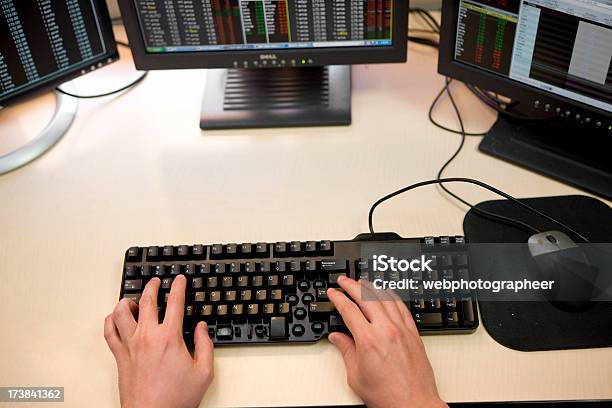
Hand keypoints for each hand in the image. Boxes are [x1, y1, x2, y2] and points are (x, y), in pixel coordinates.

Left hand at [104, 275, 213, 407]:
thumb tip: (202, 328)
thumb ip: (205, 345)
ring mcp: (130, 345)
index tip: (179, 280)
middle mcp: (147, 337)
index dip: (178, 287)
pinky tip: (117, 318)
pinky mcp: (119, 356)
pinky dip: (111, 320)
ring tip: (135, 299)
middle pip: (147, 300)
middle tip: (157, 282)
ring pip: (121, 312)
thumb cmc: (175, 399)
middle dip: (153, 286)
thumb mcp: (203, 372)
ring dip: (128, 301)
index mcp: (169, 338)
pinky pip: (109, 331)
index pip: (175, 302)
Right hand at [327, 276, 446, 407]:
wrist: (412, 404)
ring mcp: (401, 330)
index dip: (338, 298)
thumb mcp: (356, 376)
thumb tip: (337, 338)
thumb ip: (346, 352)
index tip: (333, 293)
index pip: (349, 310)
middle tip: (344, 280)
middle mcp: (386, 330)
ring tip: (363, 282)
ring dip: (372, 287)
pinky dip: (392, 297)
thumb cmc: (387, 395)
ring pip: (385, 298)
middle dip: (352, 286)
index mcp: (368, 340)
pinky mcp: (413, 333)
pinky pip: (402, 307)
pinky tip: (387, 294)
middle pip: (366, 298)